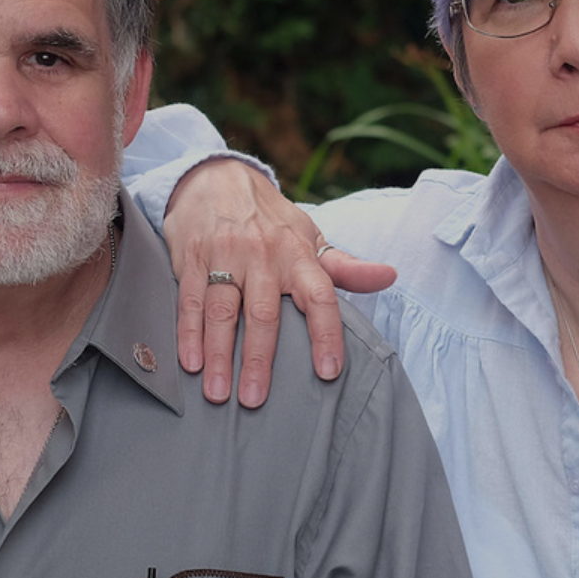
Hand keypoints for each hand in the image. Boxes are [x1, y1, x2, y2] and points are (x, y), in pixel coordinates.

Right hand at [162, 159, 395, 406]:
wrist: (214, 177)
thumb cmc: (269, 220)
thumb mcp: (309, 237)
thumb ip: (345, 267)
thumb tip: (389, 276)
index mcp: (298, 254)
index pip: (320, 297)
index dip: (327, 334)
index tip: (328, 372)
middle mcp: (263, 255)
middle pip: (264, 313)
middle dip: (259, 359)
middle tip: (255, 399)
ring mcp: (225, 256)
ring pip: (223, 311)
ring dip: (219, 355)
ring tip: (219, 393)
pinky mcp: (192, 258)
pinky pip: (191, 300)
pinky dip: (189, 333)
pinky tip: (191, 363)